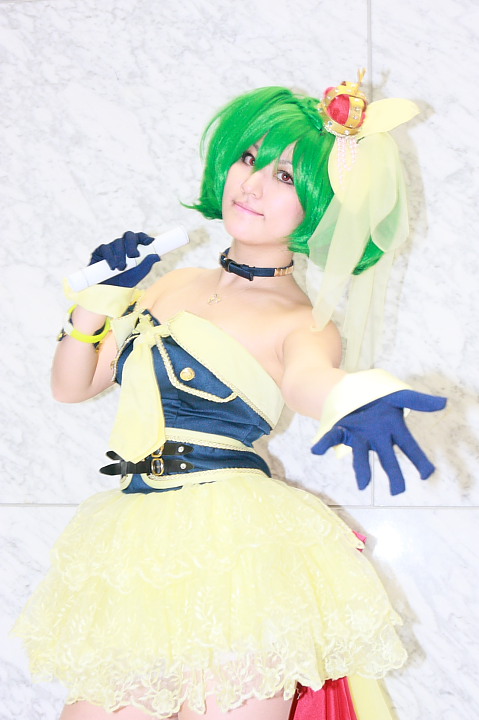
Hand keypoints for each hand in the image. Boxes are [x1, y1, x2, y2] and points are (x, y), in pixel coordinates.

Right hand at [89, 231, 159, 286]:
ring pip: (117, 243)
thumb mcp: (138, 274)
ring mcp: (111, 246)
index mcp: (134, 247)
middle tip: (133, 256)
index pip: (139, 237)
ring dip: (120, 255)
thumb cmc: (125, 281)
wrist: (109, 290)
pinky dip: (110, 257)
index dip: (144, 237)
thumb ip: (147, 264)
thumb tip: (157, 256)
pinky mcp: (100, 251)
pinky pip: (105, 248)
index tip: (150, 242)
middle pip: (128, 236)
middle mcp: (123, 244)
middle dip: (131, 244)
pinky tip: (113, 266)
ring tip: (121, 268)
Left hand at [312, 390, 446, 494]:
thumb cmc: (380, 397)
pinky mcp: (342, 429)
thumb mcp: (399, 394)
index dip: (418, 461)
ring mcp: (359, 436)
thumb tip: (443, 403)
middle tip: (397, 491)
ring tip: (362, 485)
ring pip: (360, 455)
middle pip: (387, 458)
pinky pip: (332, 437)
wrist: (354, 390)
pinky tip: (316, 450)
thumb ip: (418, 400)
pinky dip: (324, 444)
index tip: (426, 475)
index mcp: (393, 430)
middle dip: (393, 474)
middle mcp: (377, 438)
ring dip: (361, 469)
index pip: (409, 447)